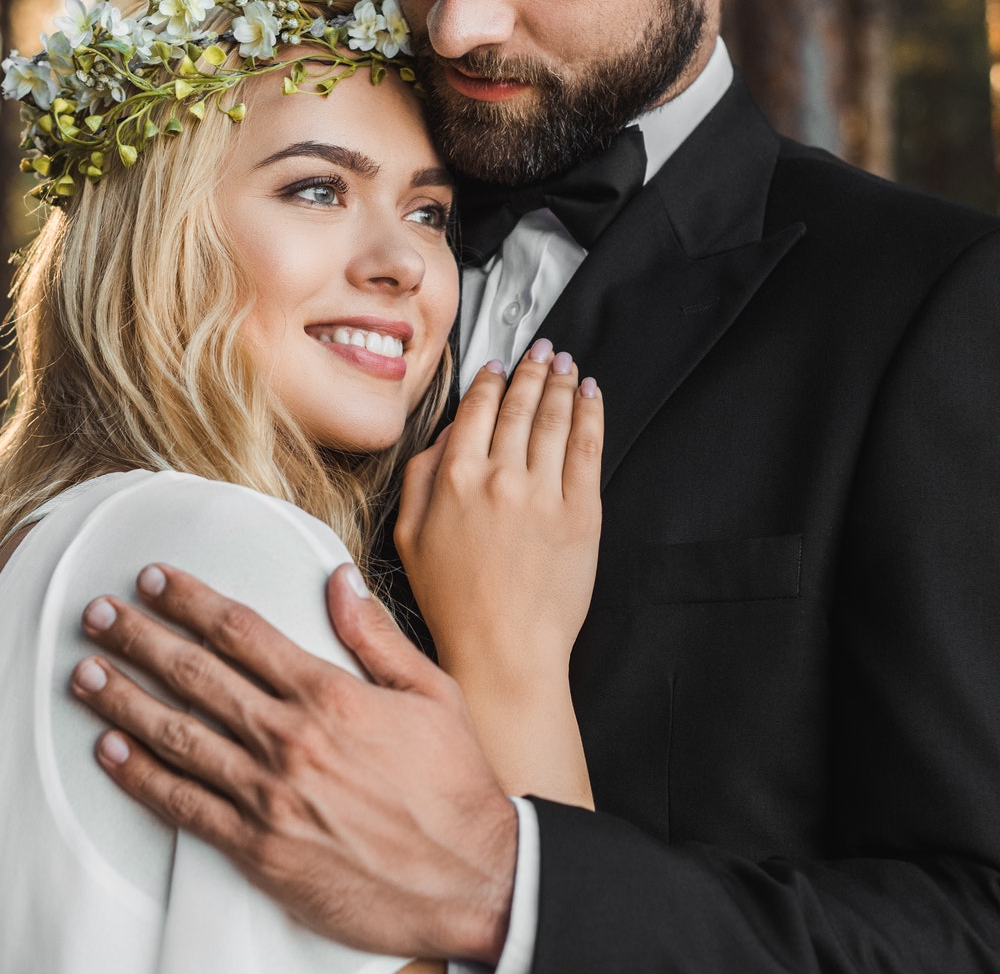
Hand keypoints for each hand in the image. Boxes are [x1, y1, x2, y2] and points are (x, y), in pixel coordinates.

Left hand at [70, 563, 518, 962]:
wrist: (474, 881)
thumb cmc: (455, 787)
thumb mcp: (433, 694)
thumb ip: (376, 636)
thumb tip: (337, 579)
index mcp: (330, 695)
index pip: (240, 631)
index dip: (188, 600)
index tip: (152, 579)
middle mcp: (291, 740)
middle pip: (195, 675)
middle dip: (138, 638)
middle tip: (96, 614)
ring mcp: (270, 797)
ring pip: (178, 735)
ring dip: (123, 699)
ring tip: (83, 671)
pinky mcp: (260, 850)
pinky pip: (185, 806)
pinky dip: (140, 776)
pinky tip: (108, 749)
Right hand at [394, 340, 602, 710]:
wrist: (503, 649)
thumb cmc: (454, 602)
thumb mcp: (408, 535)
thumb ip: (419, 476)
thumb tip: (442, 436)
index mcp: (454, 478)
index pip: (477, 409)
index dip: (491, 380)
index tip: (499, 366)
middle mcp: (500, 477)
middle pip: (521, 404)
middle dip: (533, 369)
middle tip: (542, 350)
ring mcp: (544, 493)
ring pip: (556, 418)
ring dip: (562, 383)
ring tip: (567, 365)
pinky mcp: (581, 512)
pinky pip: (587, 448)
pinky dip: (590, 414)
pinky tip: (591, 396)